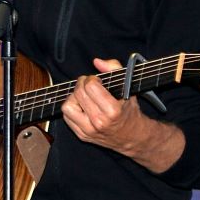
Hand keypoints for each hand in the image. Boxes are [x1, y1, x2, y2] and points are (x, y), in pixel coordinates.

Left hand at [59, 57, 183, 171]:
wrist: (132, 137)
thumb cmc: (130, 111)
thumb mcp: (128, 87)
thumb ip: (114, 69)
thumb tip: (97, 62)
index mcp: (112, 111)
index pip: (90, 87)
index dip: (92, 79)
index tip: (97, 80)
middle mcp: (99, 122)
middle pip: (78, 94)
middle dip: (82, 84)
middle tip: (88, 84)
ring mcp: (89, 131)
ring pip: (68, 107)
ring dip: (74, 98)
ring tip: (84, 96)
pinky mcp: (82, 135)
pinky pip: (67, 117)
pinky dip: (72, 108)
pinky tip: (82, 106)